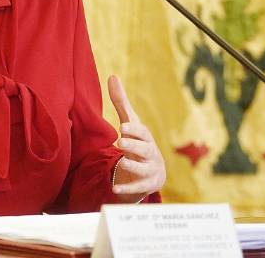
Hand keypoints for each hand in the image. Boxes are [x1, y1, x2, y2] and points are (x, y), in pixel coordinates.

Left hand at [108, 75, 165, 201]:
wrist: (152, 172)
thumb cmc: (138, 142)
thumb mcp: (130, 124)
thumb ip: (121, 102)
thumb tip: (112, 76)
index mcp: (145, 137)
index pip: (142, 132)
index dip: (134, 130)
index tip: (123, 127)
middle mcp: (150, 153)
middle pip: (145, 149)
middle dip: (134, 146)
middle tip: (122, 143)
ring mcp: (150, 170)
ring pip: (143, 170)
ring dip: (133, 167)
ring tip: (122, 163)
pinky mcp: (146, 186)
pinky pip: (138, 189)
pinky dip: (127, 189)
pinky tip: (114, 190)